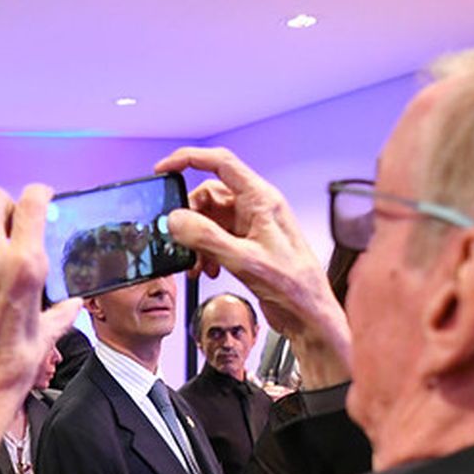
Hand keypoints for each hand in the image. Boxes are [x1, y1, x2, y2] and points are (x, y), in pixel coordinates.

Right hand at [154, 147, 352, 387]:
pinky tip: (207, 269)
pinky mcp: (247, 244)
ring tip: (197, 262)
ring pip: (210, 219)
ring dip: (196, 239)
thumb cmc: (293, 285)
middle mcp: (256, 208)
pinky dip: (205, 252)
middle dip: (191, 217)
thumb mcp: (244, 260)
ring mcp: (251, 226)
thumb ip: (206, 237)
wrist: (308, 313)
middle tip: (181, 238)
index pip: (220, 162)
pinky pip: (216, 238)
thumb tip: (177, 219)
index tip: (165, 169)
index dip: (188, 159)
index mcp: (261, 199)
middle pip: (209, 195)